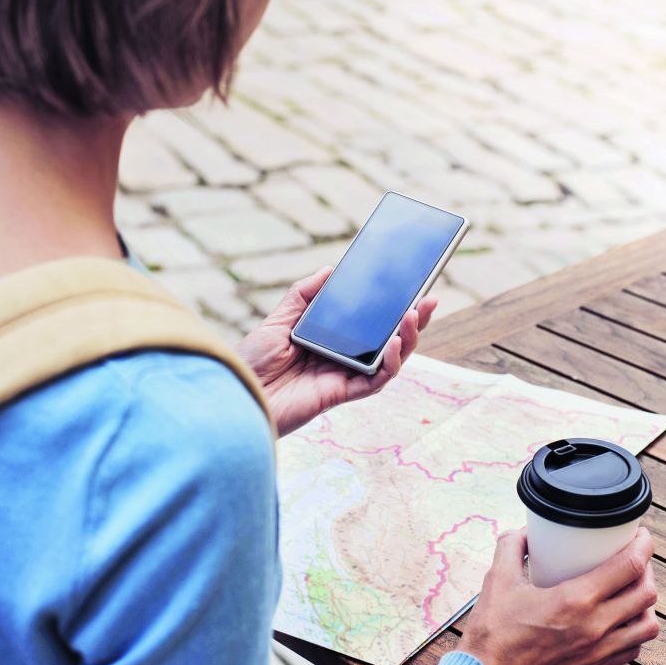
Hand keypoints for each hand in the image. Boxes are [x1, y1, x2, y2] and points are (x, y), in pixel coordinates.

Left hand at [236, 267, 438, 437]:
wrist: (235, 393)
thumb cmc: (252, 361)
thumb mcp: (279, 319)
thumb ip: (304, 295)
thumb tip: (331, 270)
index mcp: (330, 340)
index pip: (369, 323)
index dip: (392, 308)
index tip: (411, 286)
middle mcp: (342, 359)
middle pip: (388, 340)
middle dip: (414, 321)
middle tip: (430, 298)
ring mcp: (344, 377)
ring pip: (390, 361)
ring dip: (409, 338)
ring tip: (416, 314)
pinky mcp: (342, 394)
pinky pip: (376, 381)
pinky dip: (391, 363)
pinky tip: (395, 344)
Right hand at [457, 528, 659, 664]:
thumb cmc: (493, 633)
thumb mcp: (498, 580)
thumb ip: (511, 547)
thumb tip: (524, 532)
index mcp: (576, 600)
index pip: (629, 566)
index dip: (643, 545)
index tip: (640, 535)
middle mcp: (596, 626)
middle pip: (646, 593)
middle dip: (647, 569)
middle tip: (636, 557)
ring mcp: (599, 651)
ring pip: (648, 625)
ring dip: (646, 603)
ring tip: (634, 590)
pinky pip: (633, 649)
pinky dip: (635, 631)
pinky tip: (622, 621)